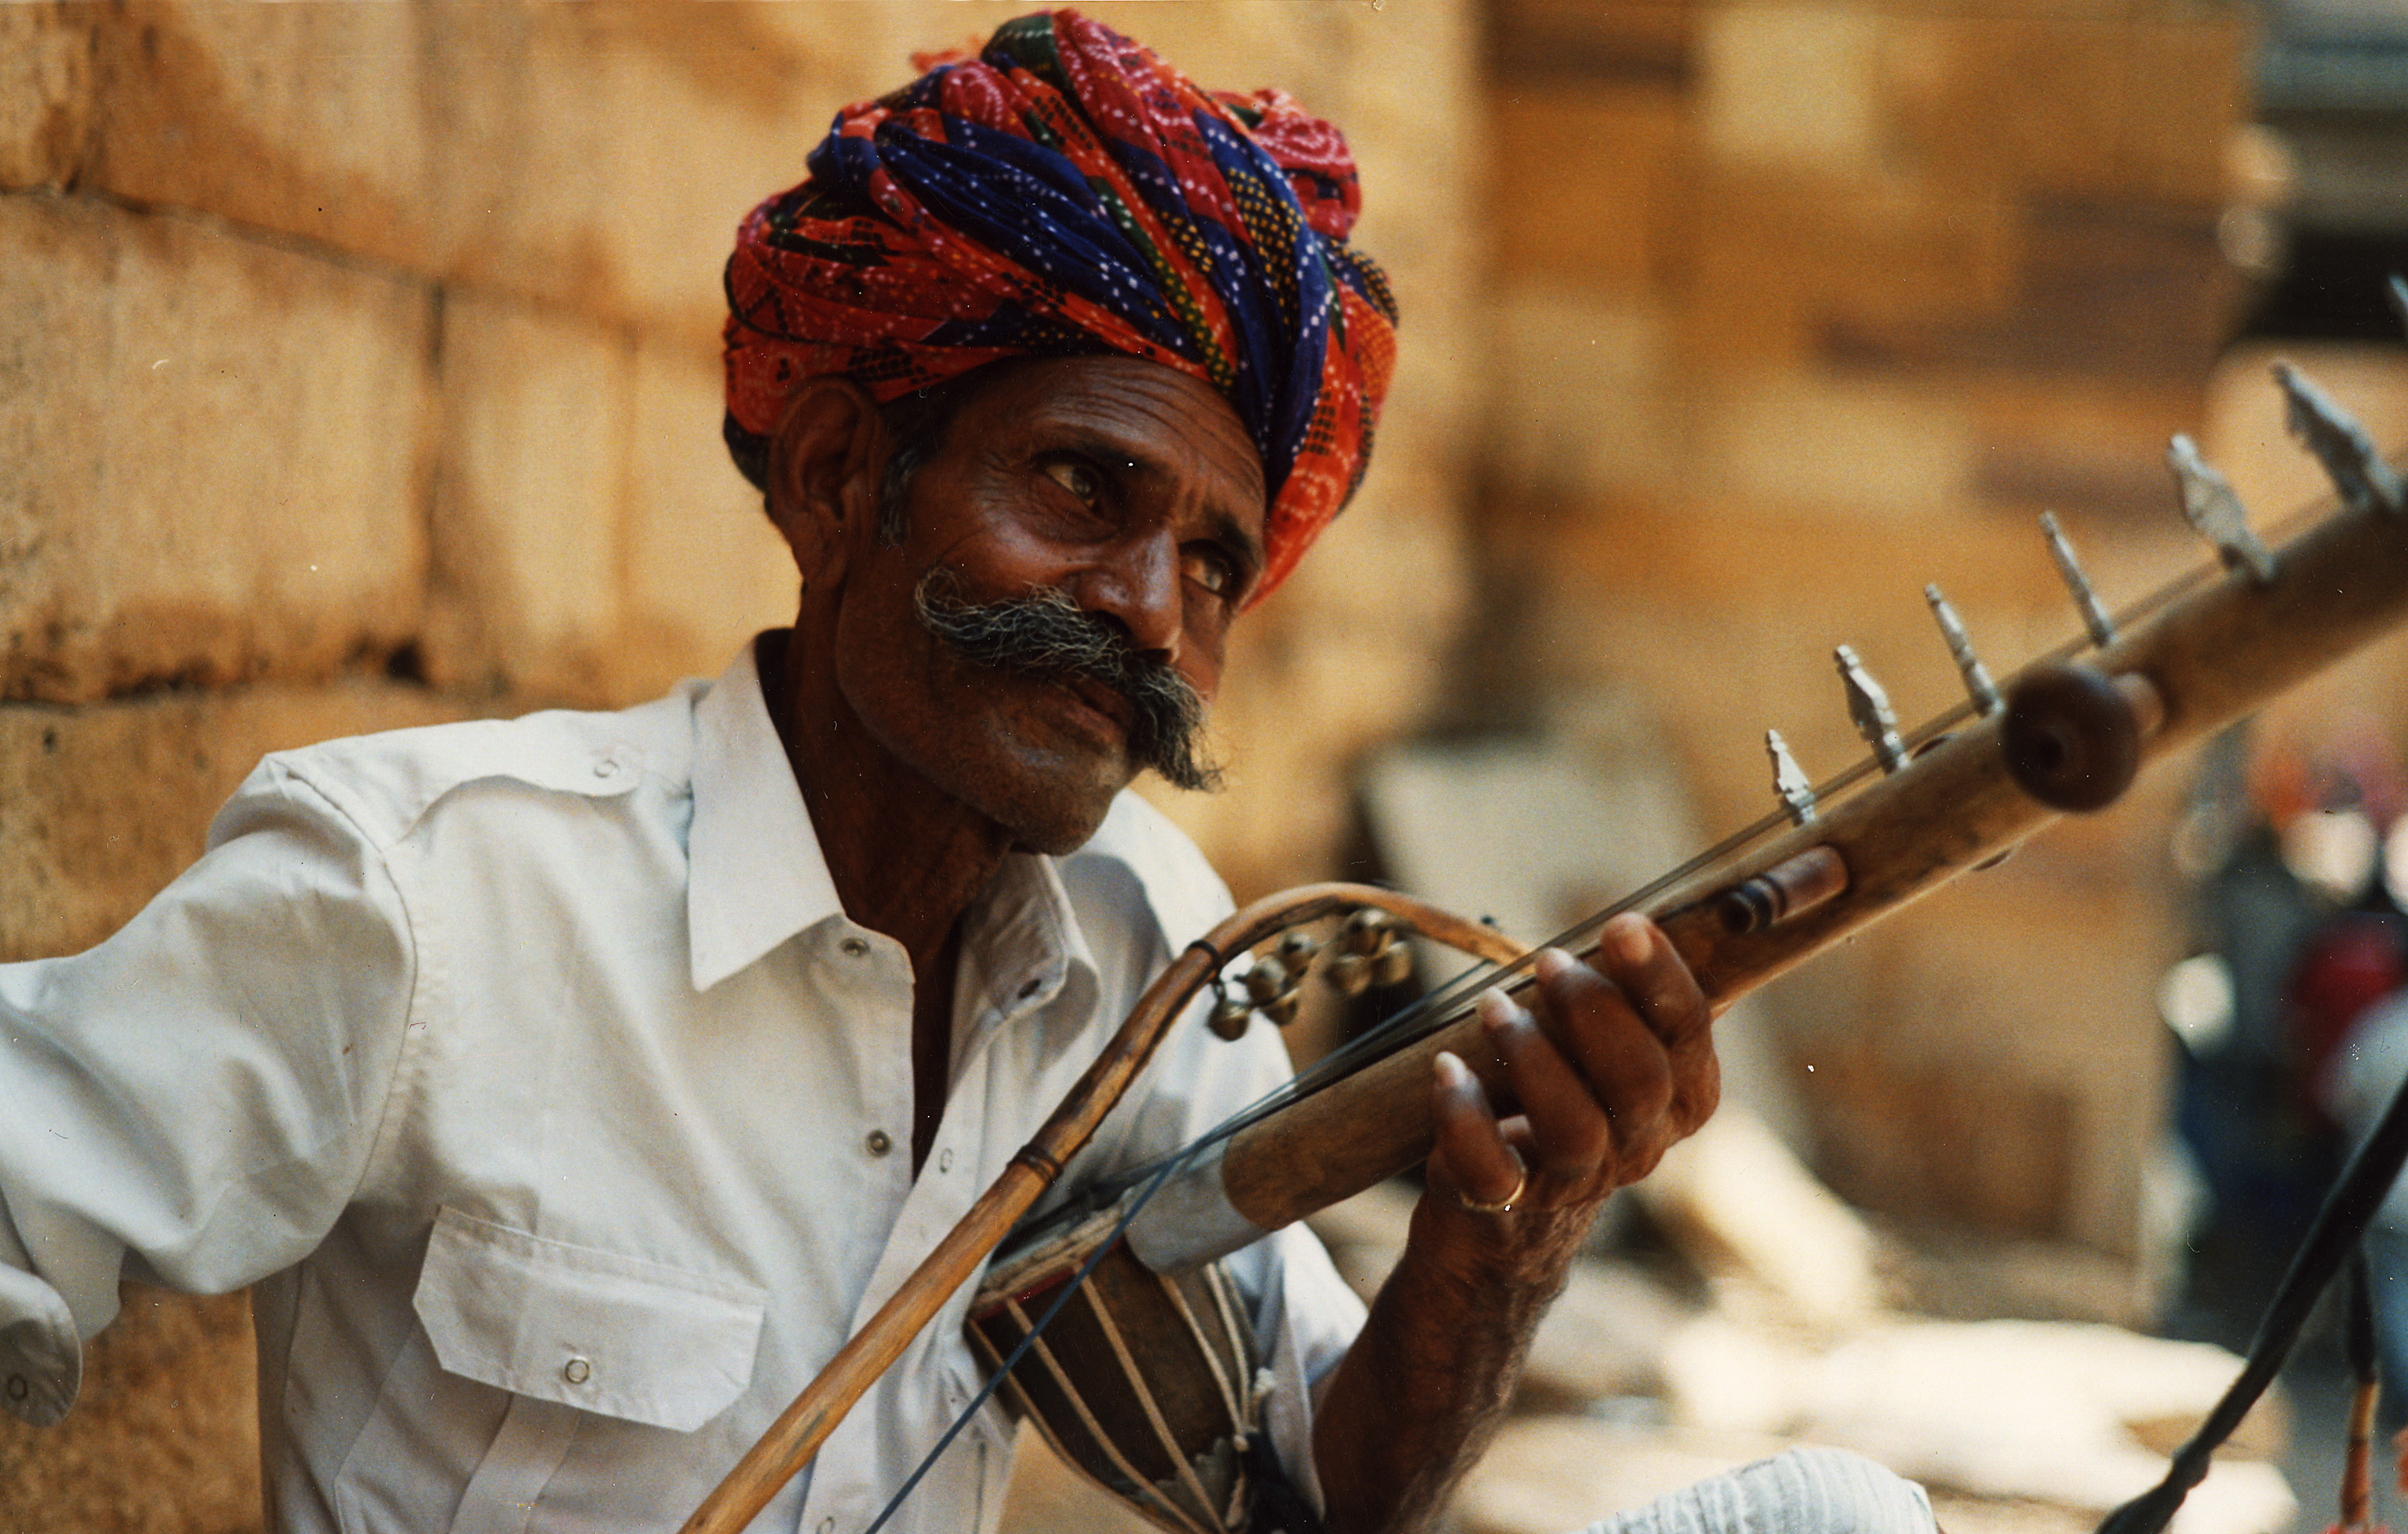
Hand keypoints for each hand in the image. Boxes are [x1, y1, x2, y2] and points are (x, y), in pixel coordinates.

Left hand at [1426, 912, 1717, 1230]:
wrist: (1516, 1215)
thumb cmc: (1567, 1093)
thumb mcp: (1603, 1045)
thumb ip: (1621, 994)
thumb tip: (1629, 922)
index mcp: (1680, 1096)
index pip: (1687, 1032)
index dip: (1660, 977)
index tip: (1622, 924)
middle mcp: (1641, 1143)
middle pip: (1640, 1080)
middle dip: (1592, 1009)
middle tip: (1547, 961)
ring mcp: (1579, 1179)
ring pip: (1574, 1126)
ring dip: (1531, 1054)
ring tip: (1492, 1005)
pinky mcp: (1510, 1201)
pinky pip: (1493, 1171)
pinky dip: (1465, 1116)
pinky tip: (1446, 1068)